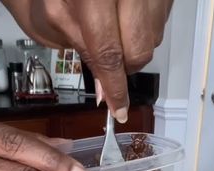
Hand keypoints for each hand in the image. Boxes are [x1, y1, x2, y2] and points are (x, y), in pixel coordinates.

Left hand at [1, 0, 172, 121]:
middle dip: (124, 66)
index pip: (109, 53)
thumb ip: (82, 54)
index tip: (119, 110)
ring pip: (153, 39)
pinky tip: (125, 17)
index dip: (115, 87)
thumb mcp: (53, 18)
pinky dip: (144, 29)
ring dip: (134, 46)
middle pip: (139, 51)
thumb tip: (106, 92)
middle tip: (108, 58)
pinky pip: (160, 22)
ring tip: (113, 28)